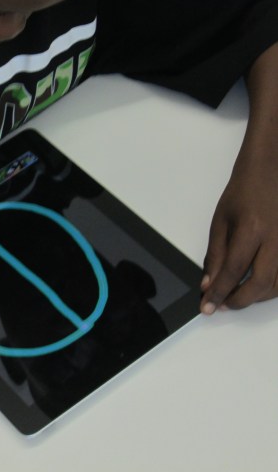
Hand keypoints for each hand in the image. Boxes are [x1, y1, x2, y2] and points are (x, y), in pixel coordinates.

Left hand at [201, 154, 277, 313]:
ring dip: (256, 297)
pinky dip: (273, 288)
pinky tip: (258, 288)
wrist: (271, 171)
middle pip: (261, 283)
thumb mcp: (220, 221)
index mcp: (252, 230)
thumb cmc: (244, 192)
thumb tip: (209, 283)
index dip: (219, 292)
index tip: (208, 307)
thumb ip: (215, 254)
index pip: (232, 271)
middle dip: (239, 300)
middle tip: (222, 305)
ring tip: (235, 297)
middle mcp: (277, 239)